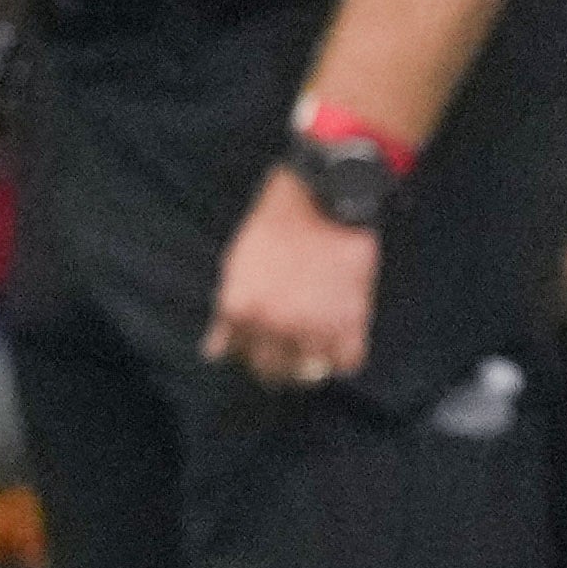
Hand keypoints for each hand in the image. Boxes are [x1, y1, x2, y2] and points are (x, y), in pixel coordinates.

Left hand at [202, 169, 376, 389]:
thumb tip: (217, 352)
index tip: (260, 346)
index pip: (239, 357)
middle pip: (273, 372)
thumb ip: (227, 312)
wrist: (323, 194)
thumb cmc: (275, 223)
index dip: (250, 352)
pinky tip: (340, 343)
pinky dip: (344, 356)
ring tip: (315, 346)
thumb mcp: (236, 264)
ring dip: (311, 363)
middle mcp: (273, 325)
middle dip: (278, 365)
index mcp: (240, 309)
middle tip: (287, 352)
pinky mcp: (350, 321)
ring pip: (311, 372)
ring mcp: (313, 327)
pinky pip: (347, 362)